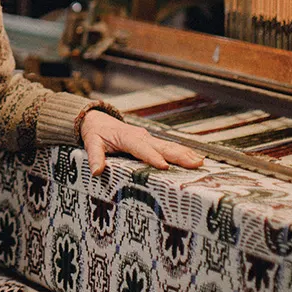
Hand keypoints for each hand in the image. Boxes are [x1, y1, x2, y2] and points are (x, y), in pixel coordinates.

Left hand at [80, 108, 203, 177]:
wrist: (98, 120)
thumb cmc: (96, 133)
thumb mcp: (91, 143)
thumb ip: (95, 157)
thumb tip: (96, 171)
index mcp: (127, 138)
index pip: (141, 148)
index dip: (152, 157)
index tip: (164, 166)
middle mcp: (141, 137)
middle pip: (162, 147)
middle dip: (179, 156)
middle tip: (195, 164)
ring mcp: (148, 138)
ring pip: (169, 146)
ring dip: (185, 154)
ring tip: (200, 162)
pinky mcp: (151, 142)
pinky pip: (169, 147)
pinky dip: (183, 152)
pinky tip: (196, 158)